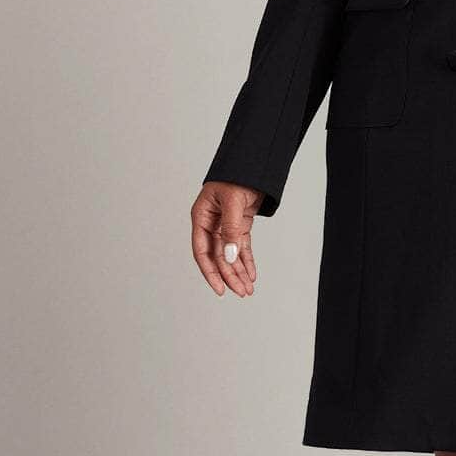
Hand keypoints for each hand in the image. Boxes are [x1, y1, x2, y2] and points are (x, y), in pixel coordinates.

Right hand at [191, 181, 262, 296]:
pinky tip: (251, 275)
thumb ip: (230, 230)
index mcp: (201, 217)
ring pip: (231, 255)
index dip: (210, 272)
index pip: (202, 251)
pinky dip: (247, 261)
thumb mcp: (232, 202)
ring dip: (239, 272)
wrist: (254, 162)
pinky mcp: (239, 224)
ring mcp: (225, 225)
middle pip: (219, 257)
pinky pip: (242, 247)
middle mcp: (211, 224)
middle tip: (241, 292)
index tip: (220, 289)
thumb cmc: (237, 176)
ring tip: (248, 289)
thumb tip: (230, 257)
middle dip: (230, 276)